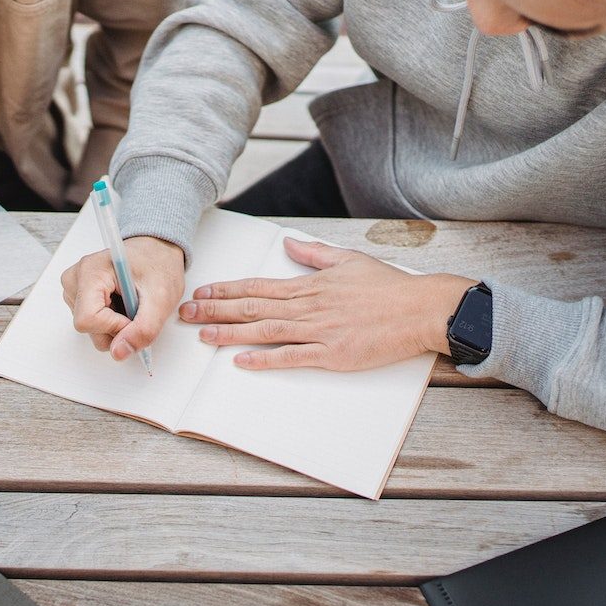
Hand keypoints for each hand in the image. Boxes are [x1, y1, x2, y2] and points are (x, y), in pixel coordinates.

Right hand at [60, 236, 185, 359]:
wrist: (156, 251)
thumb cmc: (158, 264)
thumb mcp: (161, 298)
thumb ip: (143, 329)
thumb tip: (119, 353)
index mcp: (91, 271)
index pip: (88, 320)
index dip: (115, 328)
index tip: (135, 317)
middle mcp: (76, 278)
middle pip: (88, 327)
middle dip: (117, 328)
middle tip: (137, 309)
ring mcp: (74, 288)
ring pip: (90, 329)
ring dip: (115, 324)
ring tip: (130, 303)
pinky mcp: (78, 296)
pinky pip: (92, 323)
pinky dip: (111, 320)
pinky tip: (122, 303)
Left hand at [177, 237, 476, 370]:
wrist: (420, 309)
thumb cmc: (388, 288)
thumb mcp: (348, 261)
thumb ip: (314, 254)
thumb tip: (289, 244)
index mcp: (310, 285)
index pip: (259, 287)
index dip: (227, 290)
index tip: (202, 292)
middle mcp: (309, 306)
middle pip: (253, 308)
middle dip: (216, 310)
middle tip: (186, 313)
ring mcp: (320, 330)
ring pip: (265, 331)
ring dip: (231, 333)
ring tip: (203, 335)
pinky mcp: (333, 353)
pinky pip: (292, 357)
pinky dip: (265, 359)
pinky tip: (242, 361)